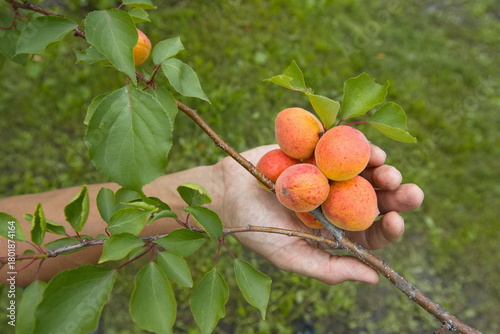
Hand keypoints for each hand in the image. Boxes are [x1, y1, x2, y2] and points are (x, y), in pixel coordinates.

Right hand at [215, 144, 423, 284]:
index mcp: (335, 231)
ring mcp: (330, 175)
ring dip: (383, 170)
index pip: (371, 234)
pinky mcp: (319, 151)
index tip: (396, 221)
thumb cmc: (254, 228)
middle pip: (376, 201)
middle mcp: (337, 202)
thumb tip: (373, 278)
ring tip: (388, 169)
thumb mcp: (290, 255)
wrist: (227, 192)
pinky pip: (343, 148)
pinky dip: (359, 147)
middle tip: (411, 192)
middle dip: (398, 197)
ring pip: (366, 172)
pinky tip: (370, 150)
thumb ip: (329, 268)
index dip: (390, 230)